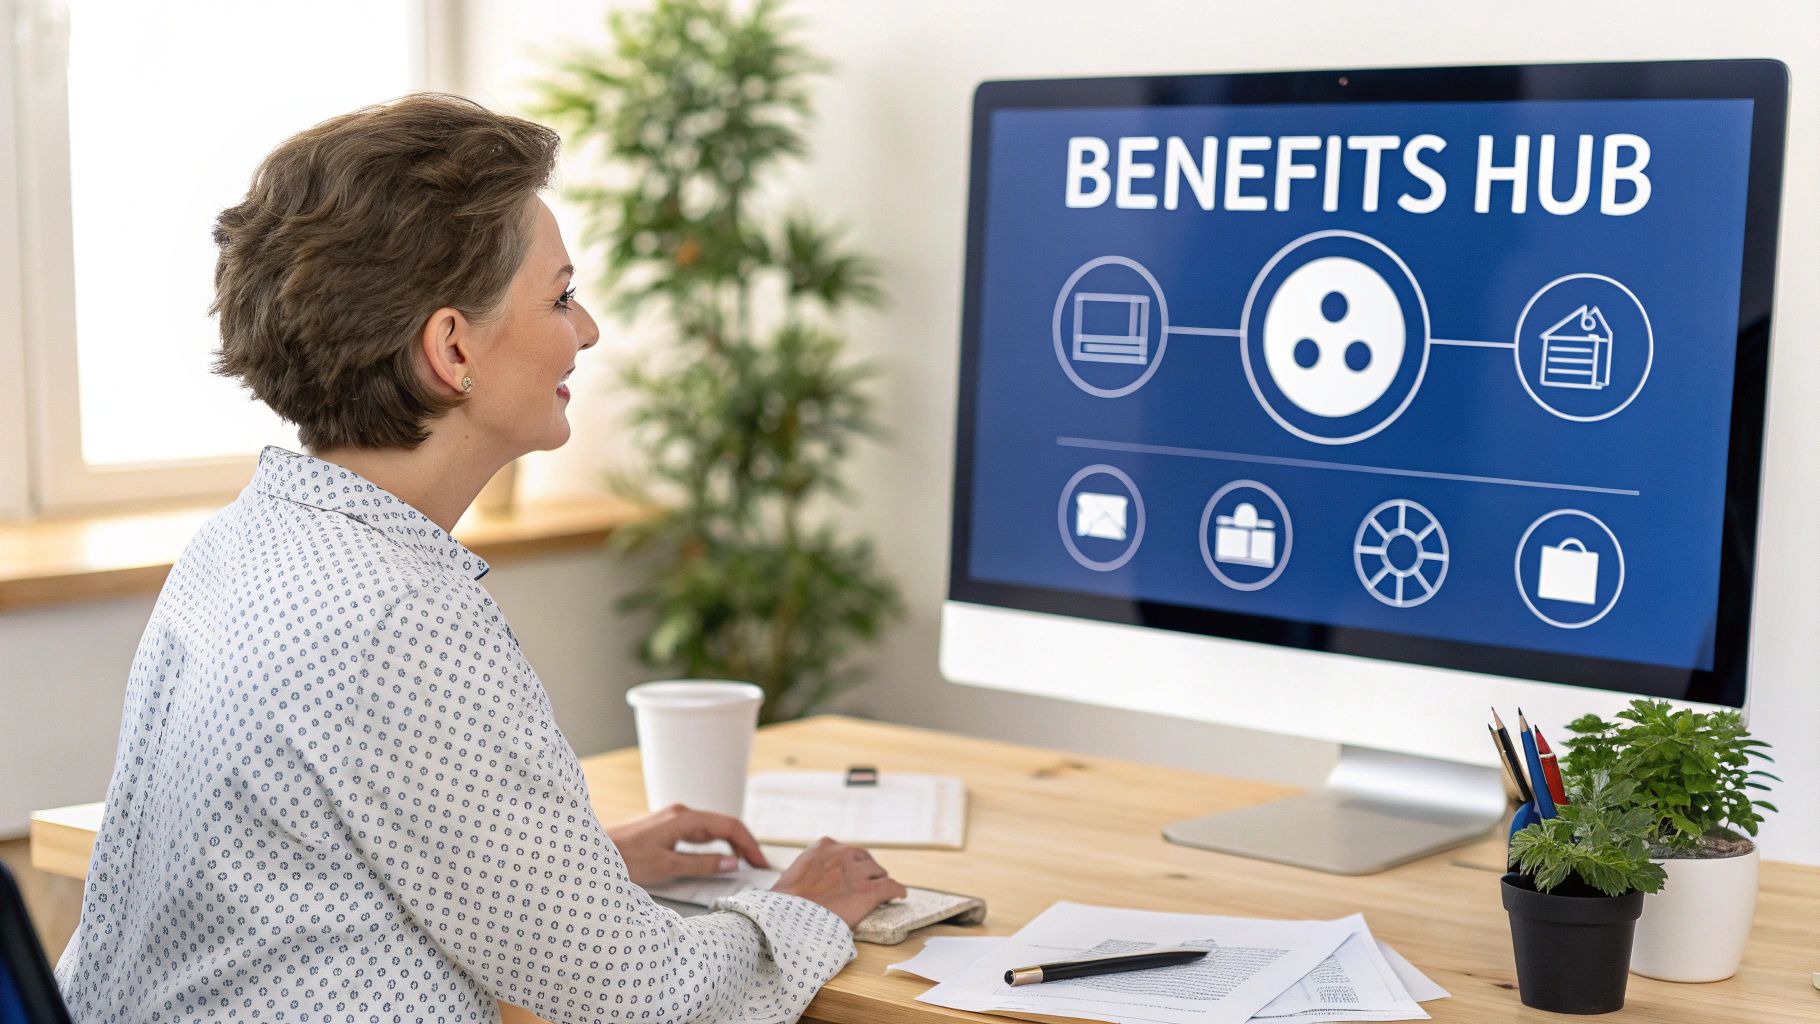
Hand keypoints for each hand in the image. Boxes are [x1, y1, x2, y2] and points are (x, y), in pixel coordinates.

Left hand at [606, 803, 768, 887]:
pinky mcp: (667, 828)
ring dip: (731, 845)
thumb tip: (733, 864)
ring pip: (712, 830)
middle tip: (759, 867)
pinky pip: (700, 834)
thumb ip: (701, 865)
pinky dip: (715, 846)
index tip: (761, 863)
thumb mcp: (666, 866)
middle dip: (744, 845)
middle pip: (724, 825)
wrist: (594, 852)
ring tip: (744, 865)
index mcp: (685, 818)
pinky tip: (718, 859)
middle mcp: (682, 814)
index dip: (749, 844)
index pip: (729, 826)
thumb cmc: (625, 859)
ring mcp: (674, 820)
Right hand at [771, 836, 907, 929]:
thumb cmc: (788, 901)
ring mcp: (858, 872)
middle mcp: (845, 854)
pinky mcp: (869, 891)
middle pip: (865, 859)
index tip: (851, 872)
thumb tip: (815, 880)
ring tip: (882, 890)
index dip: (851, 864)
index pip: (847, 851)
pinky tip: (900, 895)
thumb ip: (812, 868)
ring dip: (879, 880)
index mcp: (825, 846)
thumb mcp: (796, 871)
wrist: (790, 916)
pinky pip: (891, 887)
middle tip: (867, 883)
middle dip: (867, 870)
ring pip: (879, 872)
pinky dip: (897, 891)